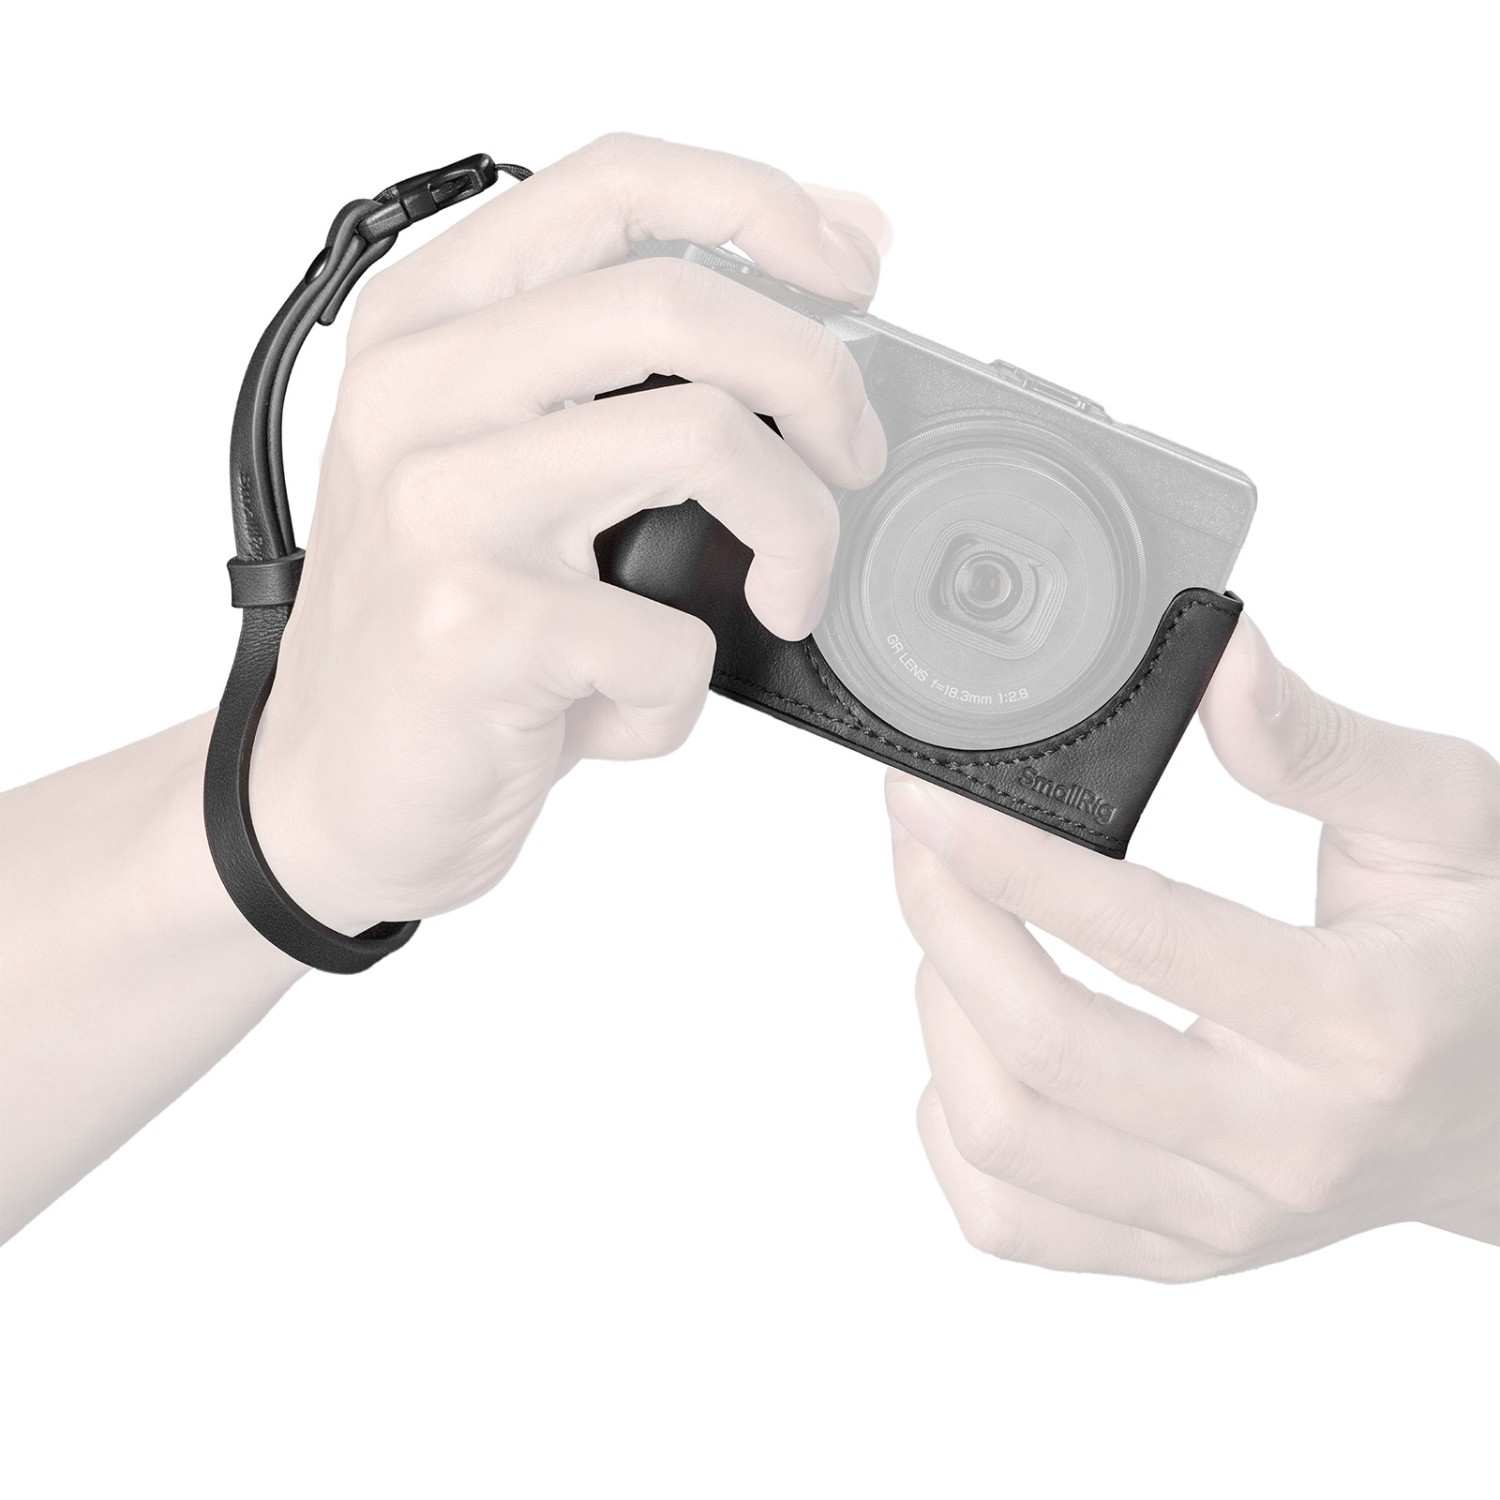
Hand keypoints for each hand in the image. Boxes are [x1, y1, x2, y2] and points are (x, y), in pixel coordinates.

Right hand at [249, 133, 889, 934]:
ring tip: (784, 599)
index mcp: (430, 325)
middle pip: (678, 302)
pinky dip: (684, 692)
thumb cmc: (441, 628)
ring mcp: (438, 507)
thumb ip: (631, 375)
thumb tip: (827, 278)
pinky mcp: (471, 629)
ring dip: (798, 533)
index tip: (852, 268)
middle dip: (819, 378)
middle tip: (854, 458)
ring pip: (704, 439)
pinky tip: (626, 711)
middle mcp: (419, 392)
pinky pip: (668, 638)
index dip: (760, 203)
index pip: (611, 183)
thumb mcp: (514, 468)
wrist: (333, 790)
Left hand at [886, 616, 1499, 1279]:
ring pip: (1006, 1141)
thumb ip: (1321, 744)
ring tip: (953, 928)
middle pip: (1046, 1051)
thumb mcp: (1450, 819)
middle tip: (916, 838)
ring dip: (942, 1015)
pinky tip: (975, 1044)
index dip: (1012, 858)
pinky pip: (1009, 1219)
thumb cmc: (1489, 954)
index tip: (929, 798)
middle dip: (946, 922)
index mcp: (1366, 1024)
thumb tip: (1215, 661)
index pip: (1147, 938)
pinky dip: (952, 1125)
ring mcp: (1227, 1222)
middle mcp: (1290, 1147)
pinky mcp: (1179, 1255)